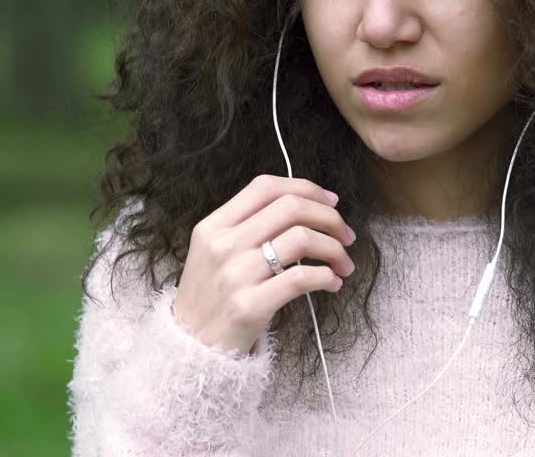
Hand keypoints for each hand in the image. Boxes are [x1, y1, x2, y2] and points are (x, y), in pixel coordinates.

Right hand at [171, 174, 355, 354]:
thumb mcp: (214, 251)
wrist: (189, 346)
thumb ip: (248, 227)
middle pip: (291, 208)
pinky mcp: (249, 305)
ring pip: (302, 238)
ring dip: (335, 248)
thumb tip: (304, 208)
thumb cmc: (211, 296)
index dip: (306, 188)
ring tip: (344, 264)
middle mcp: (223, 244)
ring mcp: (235, 274)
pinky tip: (332, 283)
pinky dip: (326, 276)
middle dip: (330, 217)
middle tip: (346, 235)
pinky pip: (301, 278)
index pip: (266, 187)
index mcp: (214, 225)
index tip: (331, 202)